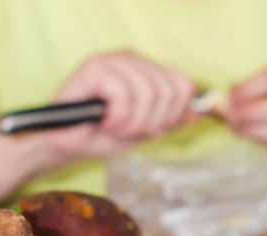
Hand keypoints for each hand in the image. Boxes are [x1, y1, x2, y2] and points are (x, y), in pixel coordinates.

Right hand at [48, 50, 196, 157]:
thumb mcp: (145, 130)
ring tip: (114, 127)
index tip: (150, 129)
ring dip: (132, 123)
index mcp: (147, 70)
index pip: (184, 85)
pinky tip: (104, 122)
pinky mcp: (95, 66)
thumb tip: (201, 112)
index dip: (172, 115)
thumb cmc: (101, 135)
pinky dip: (117, 119)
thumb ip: (171, 119)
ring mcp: (114, 60)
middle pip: (169, 92)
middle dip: (151, 123)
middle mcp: (133, 59)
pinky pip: (124, 96)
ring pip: (148, 94)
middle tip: (127, 130)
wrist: (66, 144)